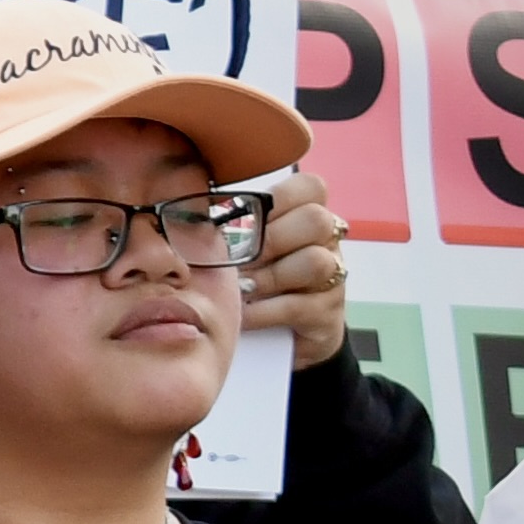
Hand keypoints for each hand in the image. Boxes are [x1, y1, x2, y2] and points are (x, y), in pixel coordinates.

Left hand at [244, 169, 349, 369]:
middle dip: (269, 239)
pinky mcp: (328, 312)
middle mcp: (328, 242)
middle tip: (238, 258)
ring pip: (315, 262)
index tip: (245, 214)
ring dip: (267, 276)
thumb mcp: (241, 249)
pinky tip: (240, 314)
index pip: (311, 187)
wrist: (279, 336)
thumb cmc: (252, 279)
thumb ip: (229, 226)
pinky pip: (297, 305)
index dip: (280, 196)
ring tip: (240, 287)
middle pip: (316, 221)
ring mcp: (334, 277)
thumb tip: (189, 215)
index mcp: (307, 216)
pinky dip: (260, 310)